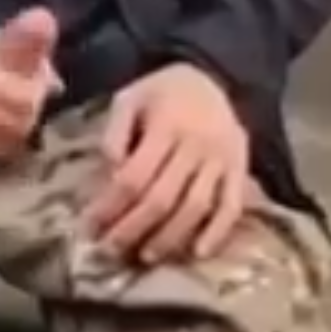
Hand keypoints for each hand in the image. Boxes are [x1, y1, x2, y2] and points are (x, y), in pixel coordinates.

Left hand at [85, 64, 249, 265]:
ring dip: (169, 238)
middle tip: (109, 251)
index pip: (134, 177)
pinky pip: (232, 206)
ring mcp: (222, 159)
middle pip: (162, 198)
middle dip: (132, 229)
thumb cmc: (162, 92)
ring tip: (145, 256)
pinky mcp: (240, 169)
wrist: (212, 75)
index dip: (109, 206)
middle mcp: (196, 144)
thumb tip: (109, 173)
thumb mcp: (130, 98)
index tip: (90, 228)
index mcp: (166, 125)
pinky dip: (217, 232)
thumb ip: (115, 133)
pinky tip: (198, 253)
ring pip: (195, 207)